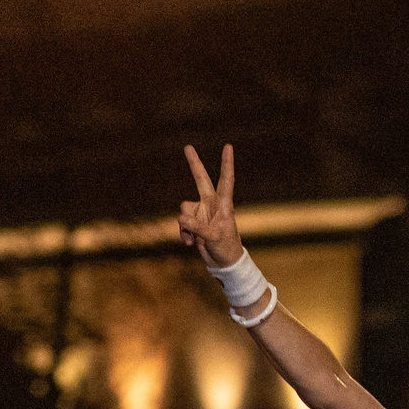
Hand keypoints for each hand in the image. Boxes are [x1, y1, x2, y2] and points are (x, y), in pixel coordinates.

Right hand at [179, 144, 242, 268]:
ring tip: (193, 239)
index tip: (228, 147)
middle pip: (201, 179)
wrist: (223, 262)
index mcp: (224, 204)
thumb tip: (181, 218)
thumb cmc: (226, 248)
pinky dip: (183, 233)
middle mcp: (211, 204)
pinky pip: (181, 222)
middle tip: (187, 146)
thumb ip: (198, 227)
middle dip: (194, 164)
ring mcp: (201, 212)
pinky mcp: (193, 222)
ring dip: (185, 224)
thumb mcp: (214, 237)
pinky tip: (189, 243)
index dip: (226, 163)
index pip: (226, 180)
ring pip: (184, 208)